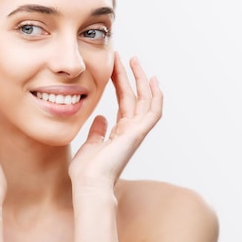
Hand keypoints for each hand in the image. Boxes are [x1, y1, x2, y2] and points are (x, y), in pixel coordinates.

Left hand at [69, 52, 162, 189]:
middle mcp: (131, 131)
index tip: (115, 66)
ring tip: (135, 61)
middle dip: (132, 76)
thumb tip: (100, 118)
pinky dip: (155, 97)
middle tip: (128, 57)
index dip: (121, 83)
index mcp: (119, 133)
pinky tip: (153, 81)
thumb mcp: (90, 144)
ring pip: (145, 101)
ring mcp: (136, 133)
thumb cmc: (87, 171)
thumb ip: (97, 131)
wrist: (88, 184)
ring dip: (141, 80)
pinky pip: (152, 113)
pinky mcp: (137, 135)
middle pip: (135, 97)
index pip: (124, 102)